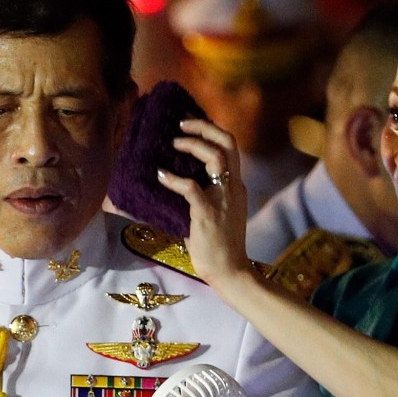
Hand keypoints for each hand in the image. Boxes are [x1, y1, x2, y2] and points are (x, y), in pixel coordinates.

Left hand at [156, 119, 253, 292]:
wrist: (230, 272)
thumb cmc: (218, 247)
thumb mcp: (216, 213)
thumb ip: (204, 195)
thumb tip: (175, 179)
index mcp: (236, 187)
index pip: (230, 148)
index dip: (212, 131)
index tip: (192, 126)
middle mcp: (234, 188)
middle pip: (228, 142)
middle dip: (204, 127)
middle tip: (182, 124)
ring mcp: (223, 199)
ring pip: (215, 156)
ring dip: (193, 144)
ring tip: (174, 142)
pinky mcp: (208, 213)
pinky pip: (191, 187)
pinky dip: (174, 179)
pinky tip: (161, 176)